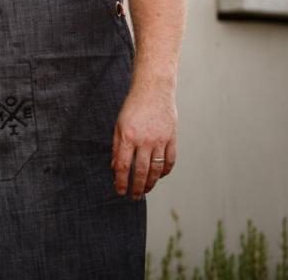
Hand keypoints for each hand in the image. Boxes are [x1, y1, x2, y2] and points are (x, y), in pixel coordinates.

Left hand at [111, 85, 176, 199]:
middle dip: (136, 187)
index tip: (120, 191)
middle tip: (134, 197)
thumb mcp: (119, 125)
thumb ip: (117, 147)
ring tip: (145, 190)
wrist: (153, 91)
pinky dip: (165, 171)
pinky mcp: (172, 138)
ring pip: (156, 169)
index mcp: (128, 136)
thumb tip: (115, 168)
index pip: (124, 166)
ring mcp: (160, 140)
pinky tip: (159, 176)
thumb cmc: (132, 107)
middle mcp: (144, 140)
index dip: (121, 182)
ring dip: (150, 183)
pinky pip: (170, 160)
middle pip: (141, 171)